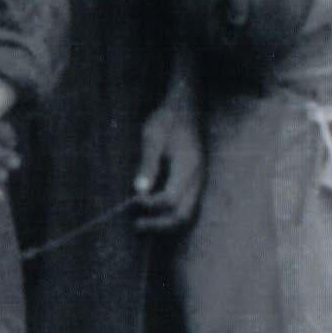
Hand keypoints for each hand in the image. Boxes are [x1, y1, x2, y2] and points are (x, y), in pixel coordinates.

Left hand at [132, 85, 204, 230]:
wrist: (187, 107)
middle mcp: (197, 178)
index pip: (170, 199)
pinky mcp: (196, 181)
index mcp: (187, 167)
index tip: (132, 201)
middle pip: (182, 215)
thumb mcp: (153, 137)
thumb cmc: (168, 119)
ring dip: (165, 223)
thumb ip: (148, 164)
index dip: (150, 206)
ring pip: (186, 214)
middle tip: (136, 225)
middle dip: (159, 225)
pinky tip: (155, 212)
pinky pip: (187, 207)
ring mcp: (199, 181)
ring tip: (143, 223)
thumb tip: (139, 191)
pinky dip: (171, 215)